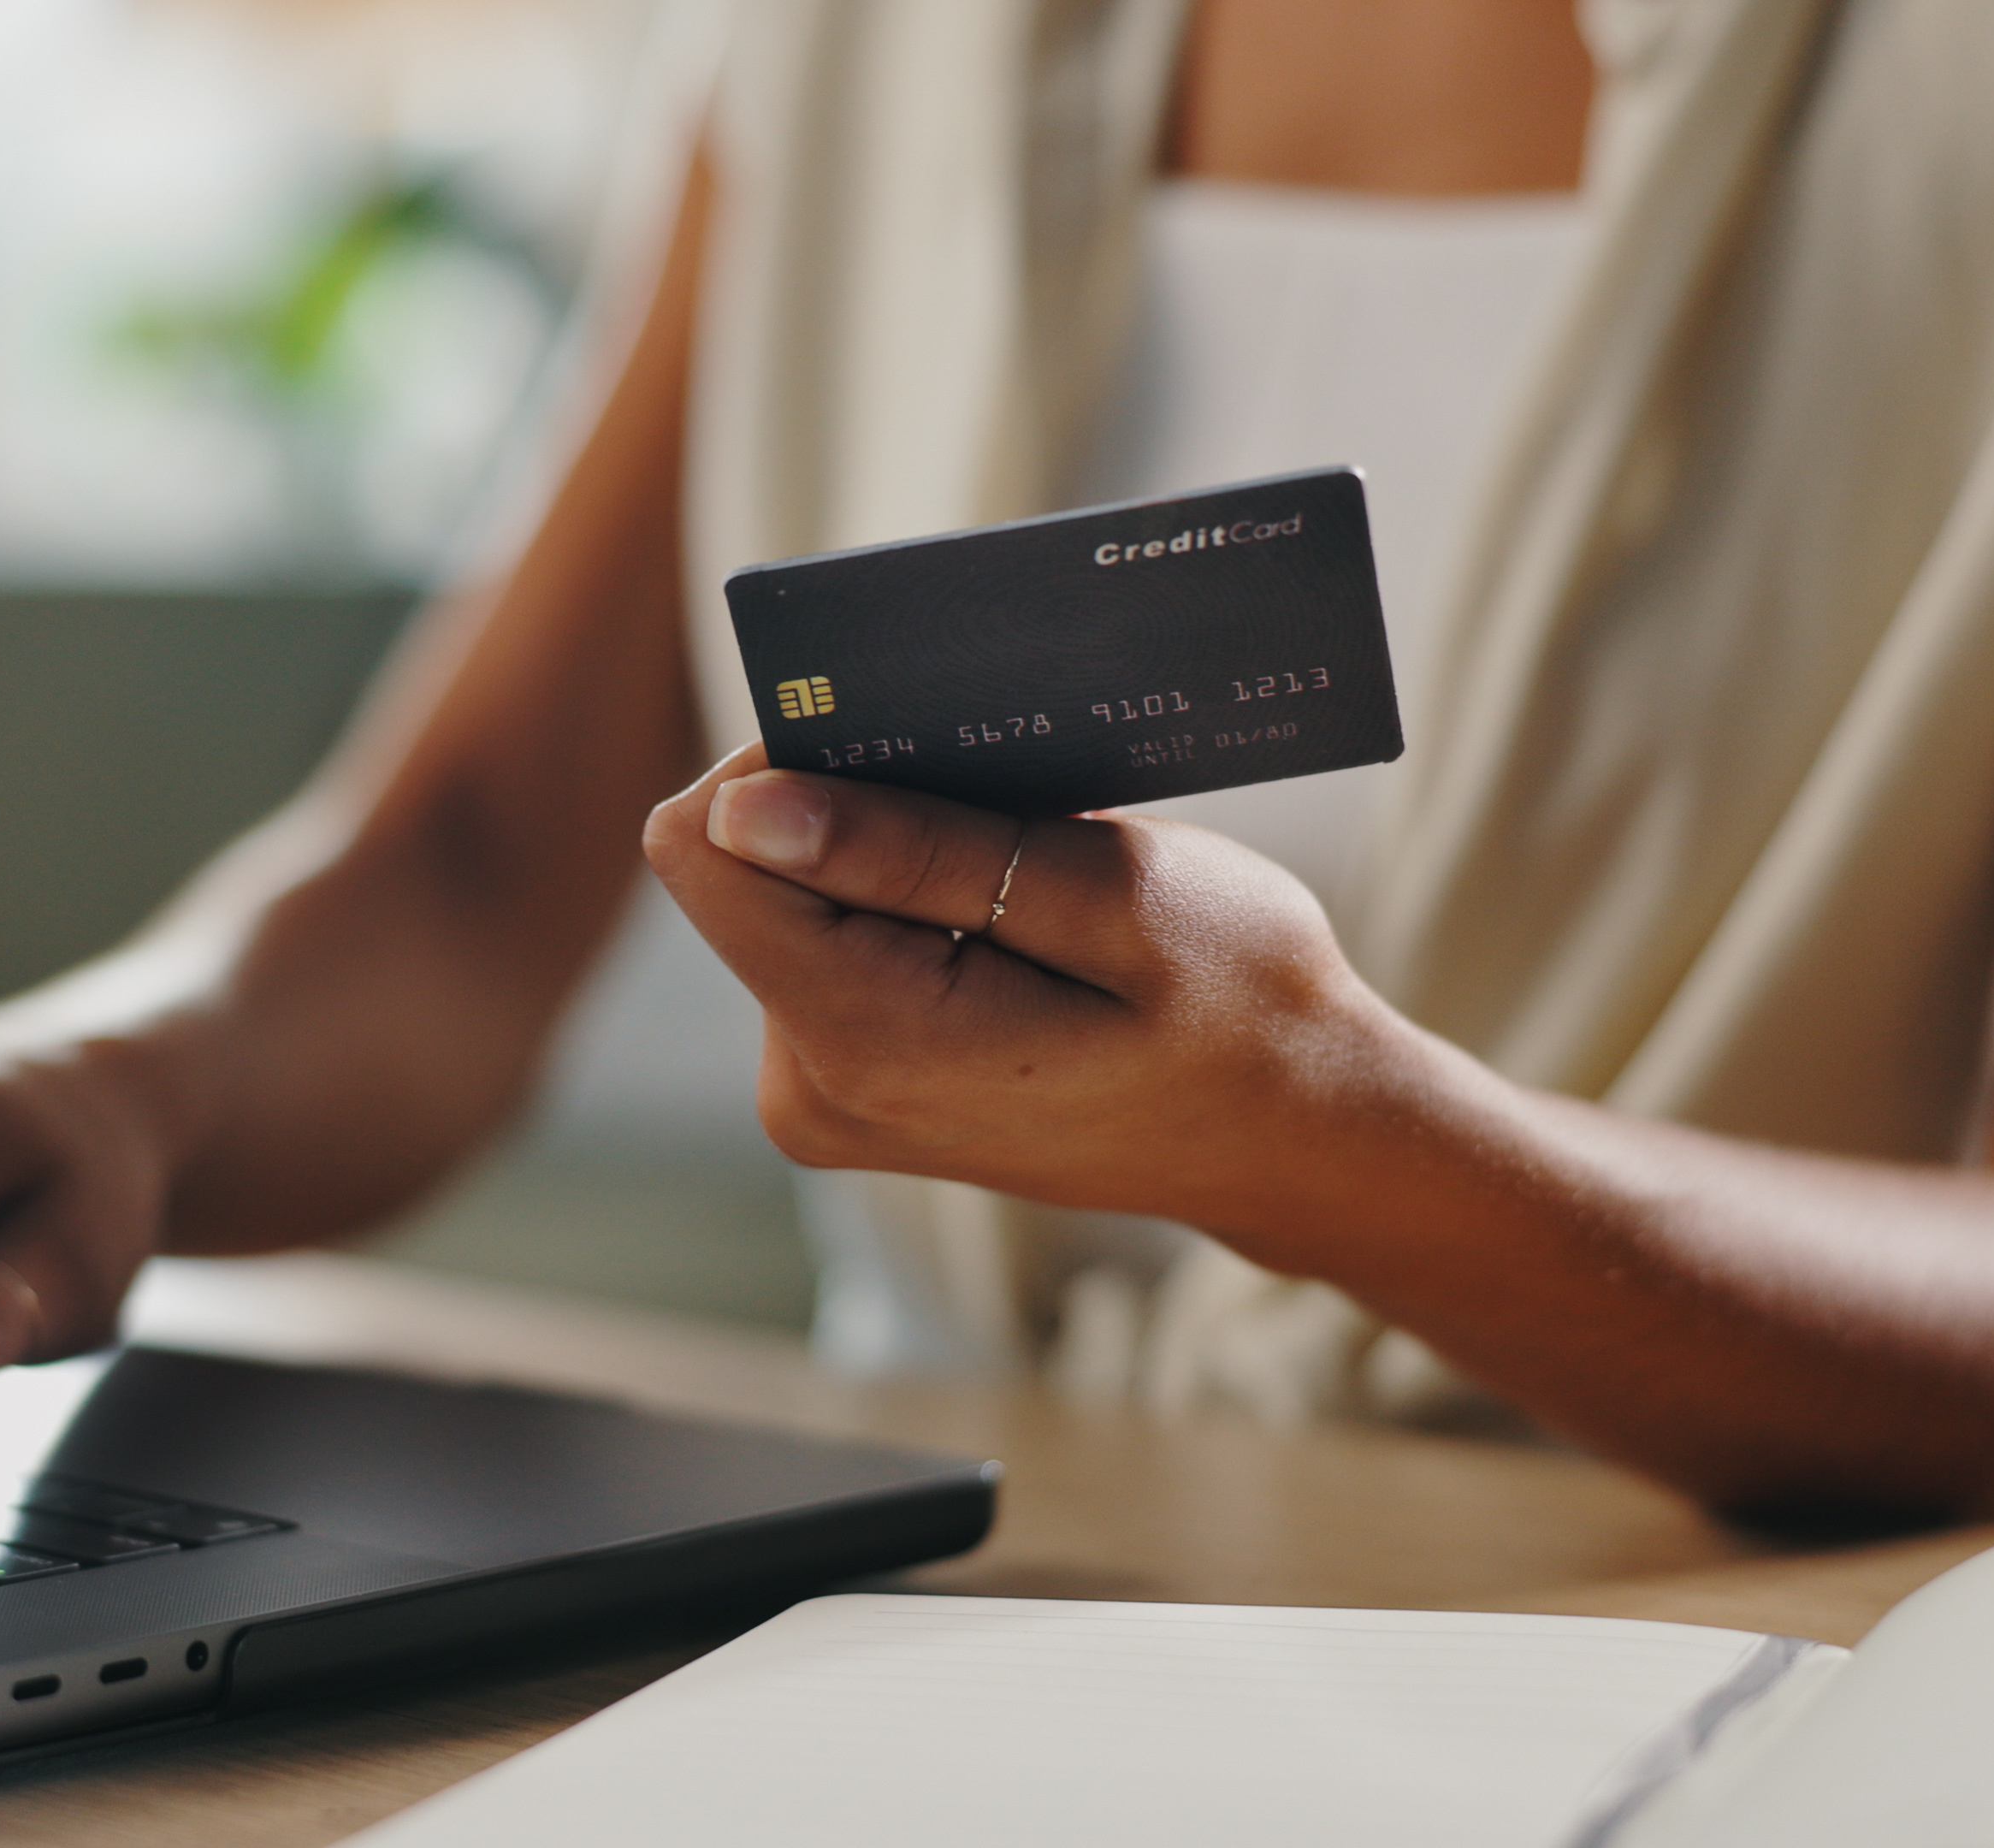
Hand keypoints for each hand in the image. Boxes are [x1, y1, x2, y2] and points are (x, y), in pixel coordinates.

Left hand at [640, 744, 1423, 1242]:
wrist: (1289, 1135)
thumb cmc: (1238, 1008)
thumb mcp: (1111, 901)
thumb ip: (919, 850)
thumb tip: (741, 806)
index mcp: (863, 1040)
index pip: (704, 848)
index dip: (790, 763)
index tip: (912, 751)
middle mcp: (807, 1086)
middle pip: (741, 872)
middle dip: (856, 814)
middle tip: (1004, 820)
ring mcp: (821, 1097)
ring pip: (785, 903)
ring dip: (892, 862)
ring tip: (1026, 882)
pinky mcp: (844, 1085)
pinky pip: (826, 950)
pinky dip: (904, 909)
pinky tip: (1009, 922)